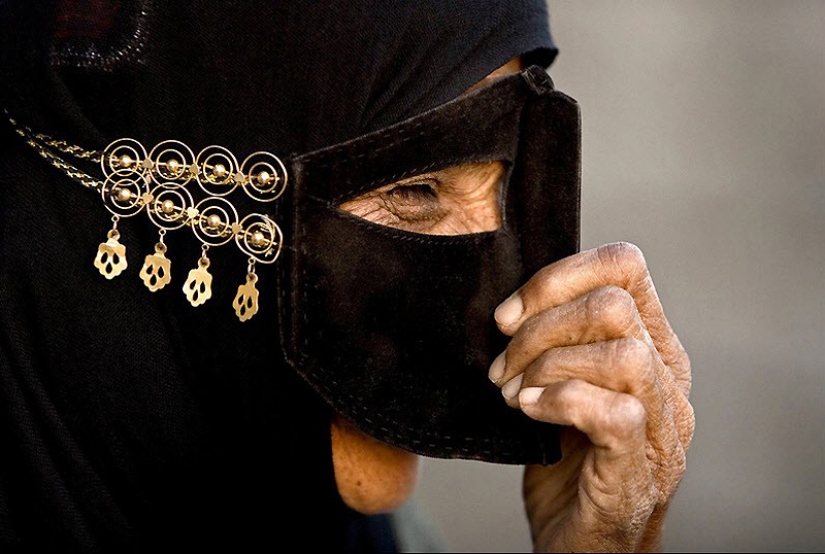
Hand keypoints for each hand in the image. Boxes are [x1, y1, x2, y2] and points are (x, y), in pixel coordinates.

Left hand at [488, 242, 694, 551]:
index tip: (509, 314)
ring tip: (513, 393)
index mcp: (651, 344)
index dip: (559, 276)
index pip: (626, 266)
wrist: (581, 540)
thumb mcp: (563, 381)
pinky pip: (614, 411)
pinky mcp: (640, 467)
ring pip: (621, 353)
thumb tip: (513, 302)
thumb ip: (558, 338)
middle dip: (541, 328)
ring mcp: (662, 425)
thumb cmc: (567, 457)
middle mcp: (667, 377)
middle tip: (503, 365)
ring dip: (547, 366)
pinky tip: (529, 412)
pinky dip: (559, 400)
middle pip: (614, 305)